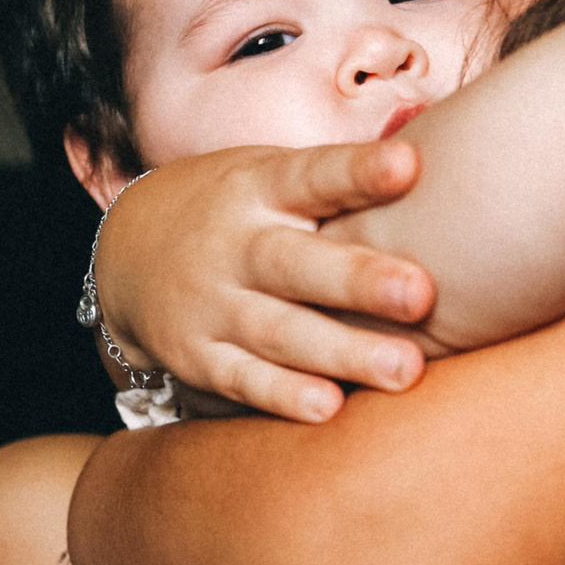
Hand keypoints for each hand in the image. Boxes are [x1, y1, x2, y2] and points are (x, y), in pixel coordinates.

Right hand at [93, 142, 436, 421]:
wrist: (125, 253)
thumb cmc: (238, 211)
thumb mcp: (268, 176)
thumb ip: (339, 181)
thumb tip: (438, 156)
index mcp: (257, 186)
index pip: (311, 176)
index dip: (357, 172)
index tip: (409, 167)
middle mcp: (232, 244)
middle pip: (295, 262)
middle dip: (357, 279)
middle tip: (422, 294)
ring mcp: (209, 303)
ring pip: (278, 331)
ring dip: (340, 352)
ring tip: (404, 369)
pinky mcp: (196, 356)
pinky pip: (241, 379)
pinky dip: (281, 395)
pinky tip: (329, 408)